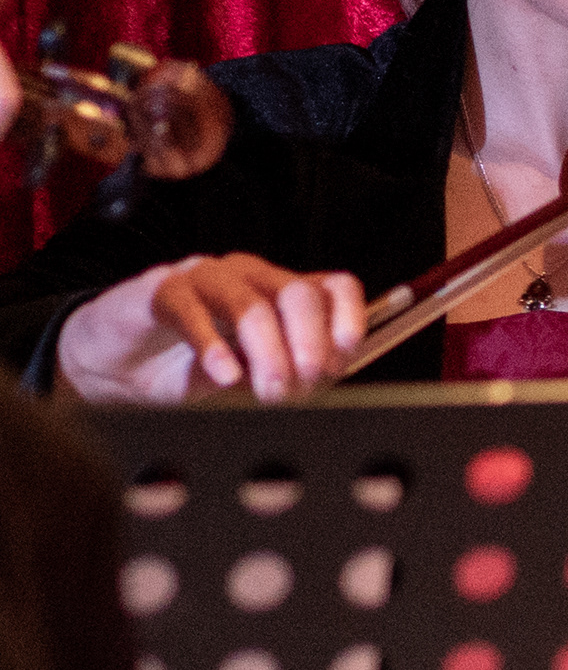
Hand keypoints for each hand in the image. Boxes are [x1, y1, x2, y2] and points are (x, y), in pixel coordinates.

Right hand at [59, 254, 367, 402]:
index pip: (334, 288)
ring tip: (269, 391)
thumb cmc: (190, 370)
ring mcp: (206, 278)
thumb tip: (323, 380)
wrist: (116, 369)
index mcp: (282, 294)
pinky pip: (191, 310)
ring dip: (268, 351)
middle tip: (302, 387)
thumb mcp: (252, 379)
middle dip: (308, 345)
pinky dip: (212, 346)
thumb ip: (288, 374)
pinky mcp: (161, 289)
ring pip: (250, 303)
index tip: (345, 357)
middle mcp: (251, 278)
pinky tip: (223, 375)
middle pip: (299, 294)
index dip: (348, 318)